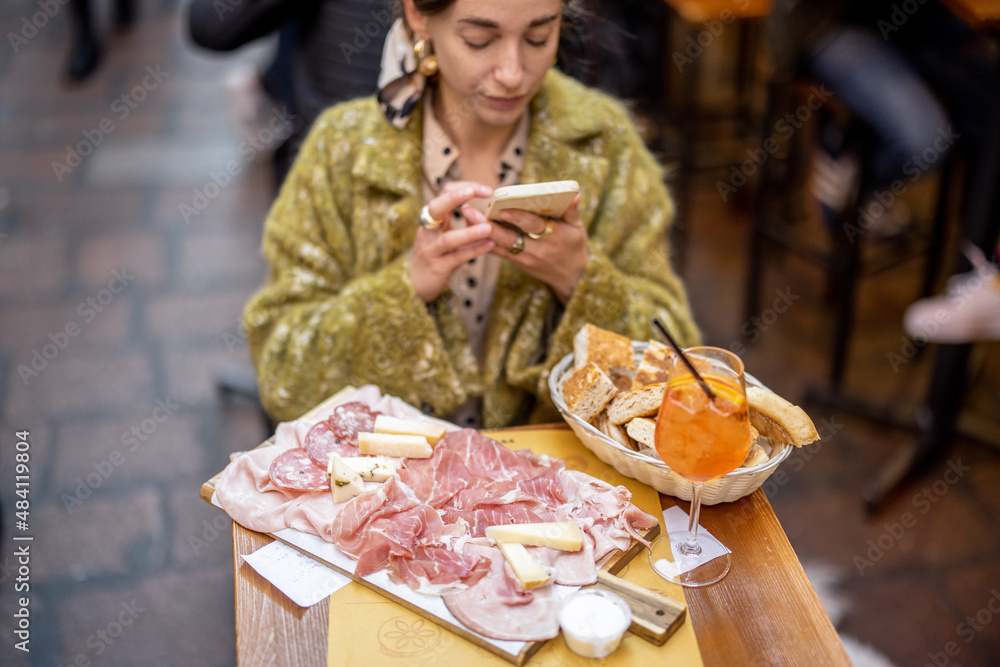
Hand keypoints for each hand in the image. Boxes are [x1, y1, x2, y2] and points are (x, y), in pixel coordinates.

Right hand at [409, 182, 494, 302]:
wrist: (413, 281)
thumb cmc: (434, 253)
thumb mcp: (442, 232)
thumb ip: (458, 219)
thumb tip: (485, 205)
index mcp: (431, 218)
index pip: (443, 193)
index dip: (463, 188)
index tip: (487, 190)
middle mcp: (428, 231)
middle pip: (436, 209)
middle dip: (454, 197)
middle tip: (473, 191)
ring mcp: (431, 250)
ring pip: (448, 239)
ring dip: (469, 232)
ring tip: (488, 228)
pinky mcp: (438, 267)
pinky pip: (457, 258)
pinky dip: (474, 251)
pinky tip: (489, 245)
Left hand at [467, 194, 587, 303]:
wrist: (570, 278)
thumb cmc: (574, 248)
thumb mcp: (578, 229)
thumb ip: (572, 210)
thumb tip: (574, 193)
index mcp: (552, 238)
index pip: (533, 227)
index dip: (518, 218)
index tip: (504, 208)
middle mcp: (535, 250)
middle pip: (507, 237)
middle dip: (487, 224)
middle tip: (469, 209)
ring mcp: (523, 258)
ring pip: (497, 245)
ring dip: (479, 231)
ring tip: (465, 214)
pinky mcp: (515, 262)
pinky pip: (496, 251)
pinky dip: (483, 239)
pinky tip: (469, 227)